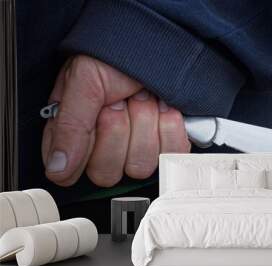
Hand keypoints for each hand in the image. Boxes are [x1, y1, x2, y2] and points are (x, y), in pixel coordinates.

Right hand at [42, 55, 190, 186]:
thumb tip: (58, 169)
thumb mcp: (84, 80)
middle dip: (119, 130)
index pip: (71, 171)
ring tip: (144, 98)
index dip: (86, 146)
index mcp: (76, 133)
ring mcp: (138, 147)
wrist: (156, 46)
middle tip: (122, 102)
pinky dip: (170, 126)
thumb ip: (69, 125)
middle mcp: (105, 145)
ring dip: (145, 124)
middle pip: (107, 173)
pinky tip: (164, 107)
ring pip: (140, 165)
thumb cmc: (117, 56)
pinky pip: (171, 155)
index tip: (97, 114)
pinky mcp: (166, 145)